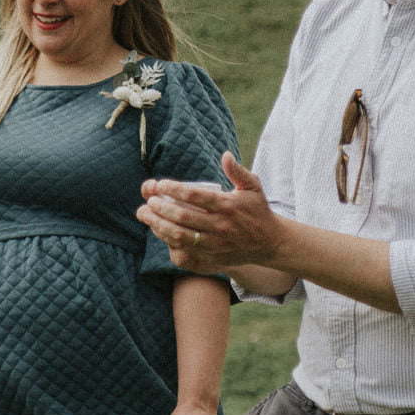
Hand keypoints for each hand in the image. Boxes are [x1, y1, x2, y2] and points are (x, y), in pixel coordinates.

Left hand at [138, 152, 276, 271]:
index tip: (160, 184)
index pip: (195, 195)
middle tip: (149, 200)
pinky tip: (160, 232)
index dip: (174, 189)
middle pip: (182, 216)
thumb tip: (225, 155)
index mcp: (228, 206)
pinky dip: (168, 242)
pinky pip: (184, 252)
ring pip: (179, 236)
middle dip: (160, 207)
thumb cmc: (258, 211)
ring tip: (145, 214)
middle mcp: (220, 226)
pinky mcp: (212, 258)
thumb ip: (238, 171)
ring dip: (158, 225)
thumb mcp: (253, 187)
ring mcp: (215, 244)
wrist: (269, 243)